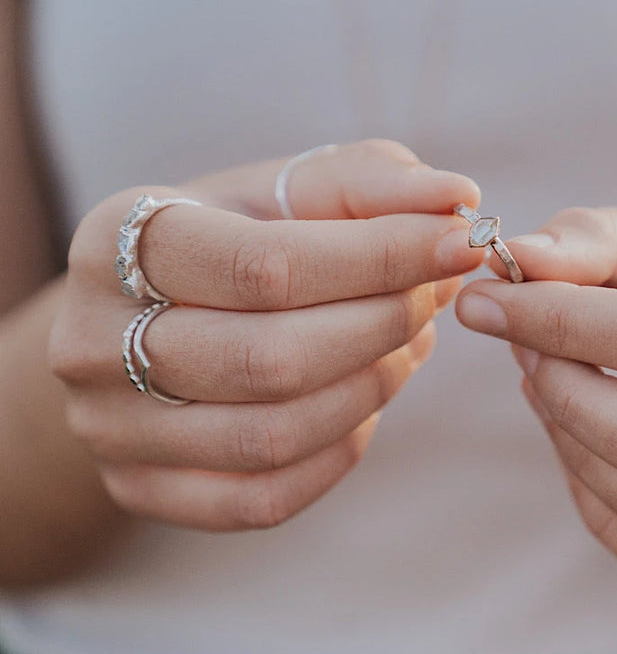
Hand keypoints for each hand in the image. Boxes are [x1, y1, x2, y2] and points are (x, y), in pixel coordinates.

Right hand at [50, 140, 485, 529]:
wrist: (148, 316)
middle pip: (271, 360)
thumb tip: (457, 199)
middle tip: (434, 296)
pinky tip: (365, 398)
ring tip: (407, 341)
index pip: (266, 266)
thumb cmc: (237, 238)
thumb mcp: (291, 189)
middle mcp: (92, 340)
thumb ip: (374, 183)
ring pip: (272, 436)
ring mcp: (109, 428)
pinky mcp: (141, 489)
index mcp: (117, 239)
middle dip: (383, 327)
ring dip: (372, 387)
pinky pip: (264, 497)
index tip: (460, 244)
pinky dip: (339, 449)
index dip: (381, 258)